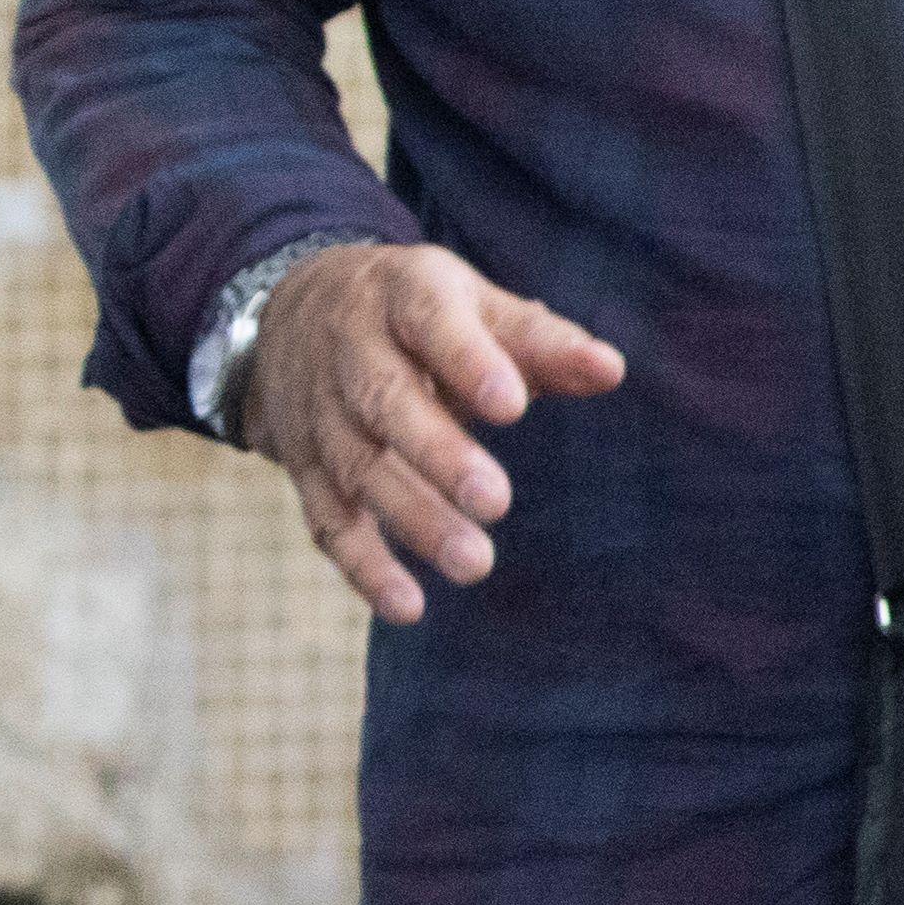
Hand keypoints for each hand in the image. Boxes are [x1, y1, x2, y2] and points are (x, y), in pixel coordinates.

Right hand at [239, 241, 632, 621]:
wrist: (292, 310)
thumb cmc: (419, 314)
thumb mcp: (475, 304)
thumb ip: (541, 342)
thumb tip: (611, 369)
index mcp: (402, 298)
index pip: (432, 324)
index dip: (469, 364)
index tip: (513, 405)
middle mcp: (349, 353)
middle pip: (385, 402)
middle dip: (438, 454)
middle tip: (496, 502)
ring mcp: (319, 413)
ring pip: (358, 467)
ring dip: (412, 518)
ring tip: (473, 563)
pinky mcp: (302, 466)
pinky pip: (327, 519)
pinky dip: (363, 565)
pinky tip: (408, 606)